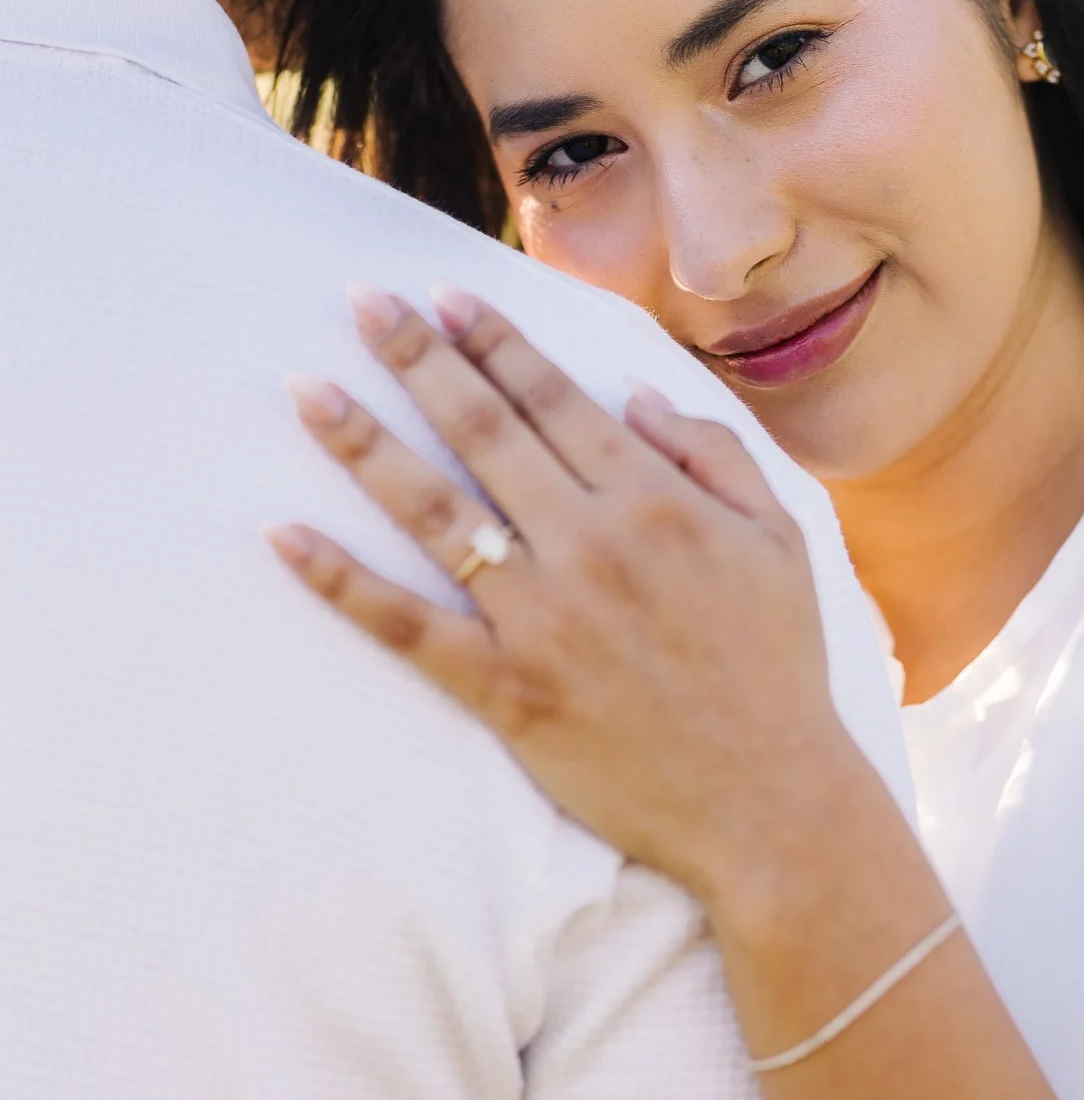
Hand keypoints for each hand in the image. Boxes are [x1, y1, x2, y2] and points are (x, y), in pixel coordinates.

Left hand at [268, 286, 866, 901]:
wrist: (768, 802)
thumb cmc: (777, 668)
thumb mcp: (782, 539)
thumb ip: (712, 453)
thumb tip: (630, 395)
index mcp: (656, 502)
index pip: (554, 399)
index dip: (494, 341)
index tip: (443, 296)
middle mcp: (590, 546)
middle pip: (483, 433)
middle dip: (418, 359)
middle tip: (361, 304)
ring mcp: (541, 619)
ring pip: (433, 512)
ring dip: (363, 443)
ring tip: (307, 391)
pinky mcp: (506, 690)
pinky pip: (408, 626)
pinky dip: (341, 581)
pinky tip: (285, 536)